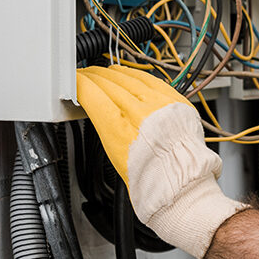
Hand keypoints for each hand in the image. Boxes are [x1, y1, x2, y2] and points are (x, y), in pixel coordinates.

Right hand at [76, 65, 248, 258]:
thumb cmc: (150, 182)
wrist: (182, 186)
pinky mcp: (176, 102)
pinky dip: (137, 76)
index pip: (94, 96)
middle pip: (111, 84)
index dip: (82, 86)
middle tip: (86, 75)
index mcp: (121, 131)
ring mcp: (161, 106)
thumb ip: (108, 127)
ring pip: (131, 78)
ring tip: (104, 72)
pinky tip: (130, 74)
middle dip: (95, 77)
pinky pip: (153, 81)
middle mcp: (141, 114)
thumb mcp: (115, 156)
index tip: (76, 82)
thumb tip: (98, 108)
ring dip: (114, 74)